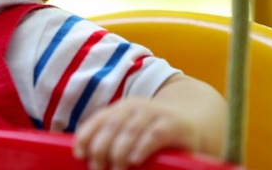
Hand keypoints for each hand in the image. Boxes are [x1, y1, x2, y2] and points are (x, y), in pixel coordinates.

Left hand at [73, 98, 198, 169]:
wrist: (192, 120)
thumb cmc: (153, 133)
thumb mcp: (130, 132)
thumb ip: (112, 140)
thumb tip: (86, 157)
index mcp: (120, 109)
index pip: (98, 120)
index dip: (86, 136)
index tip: (80, 154)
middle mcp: (135, 107)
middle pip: (111, 126)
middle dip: (100, 148)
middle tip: (97, 168)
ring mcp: (154, 114)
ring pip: (130, 131)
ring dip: (118, 152)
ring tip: (115, 169)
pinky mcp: (173, 125)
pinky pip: (155, 135)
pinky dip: (142, 147)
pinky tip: (134, 160)